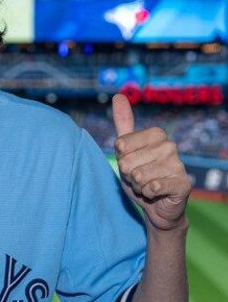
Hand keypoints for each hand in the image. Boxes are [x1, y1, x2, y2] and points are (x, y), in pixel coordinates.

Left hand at [112, 94, 191, 231]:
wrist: (157, 206)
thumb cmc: (140, 176)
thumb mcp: (127, 150)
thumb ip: (124, 124)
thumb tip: (119, 95)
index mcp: (157, 135)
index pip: (122, 143)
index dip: (121, 157)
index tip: (130, 162)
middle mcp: (170, 147)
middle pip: (127, 161)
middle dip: (127, 174)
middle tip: (138, 178)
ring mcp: (178, 165)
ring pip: (138, 175)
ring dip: (137, 185)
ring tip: (146, 185)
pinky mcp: (183, 184)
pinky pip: (154, 186)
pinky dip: (148, 192)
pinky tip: (155, 192)